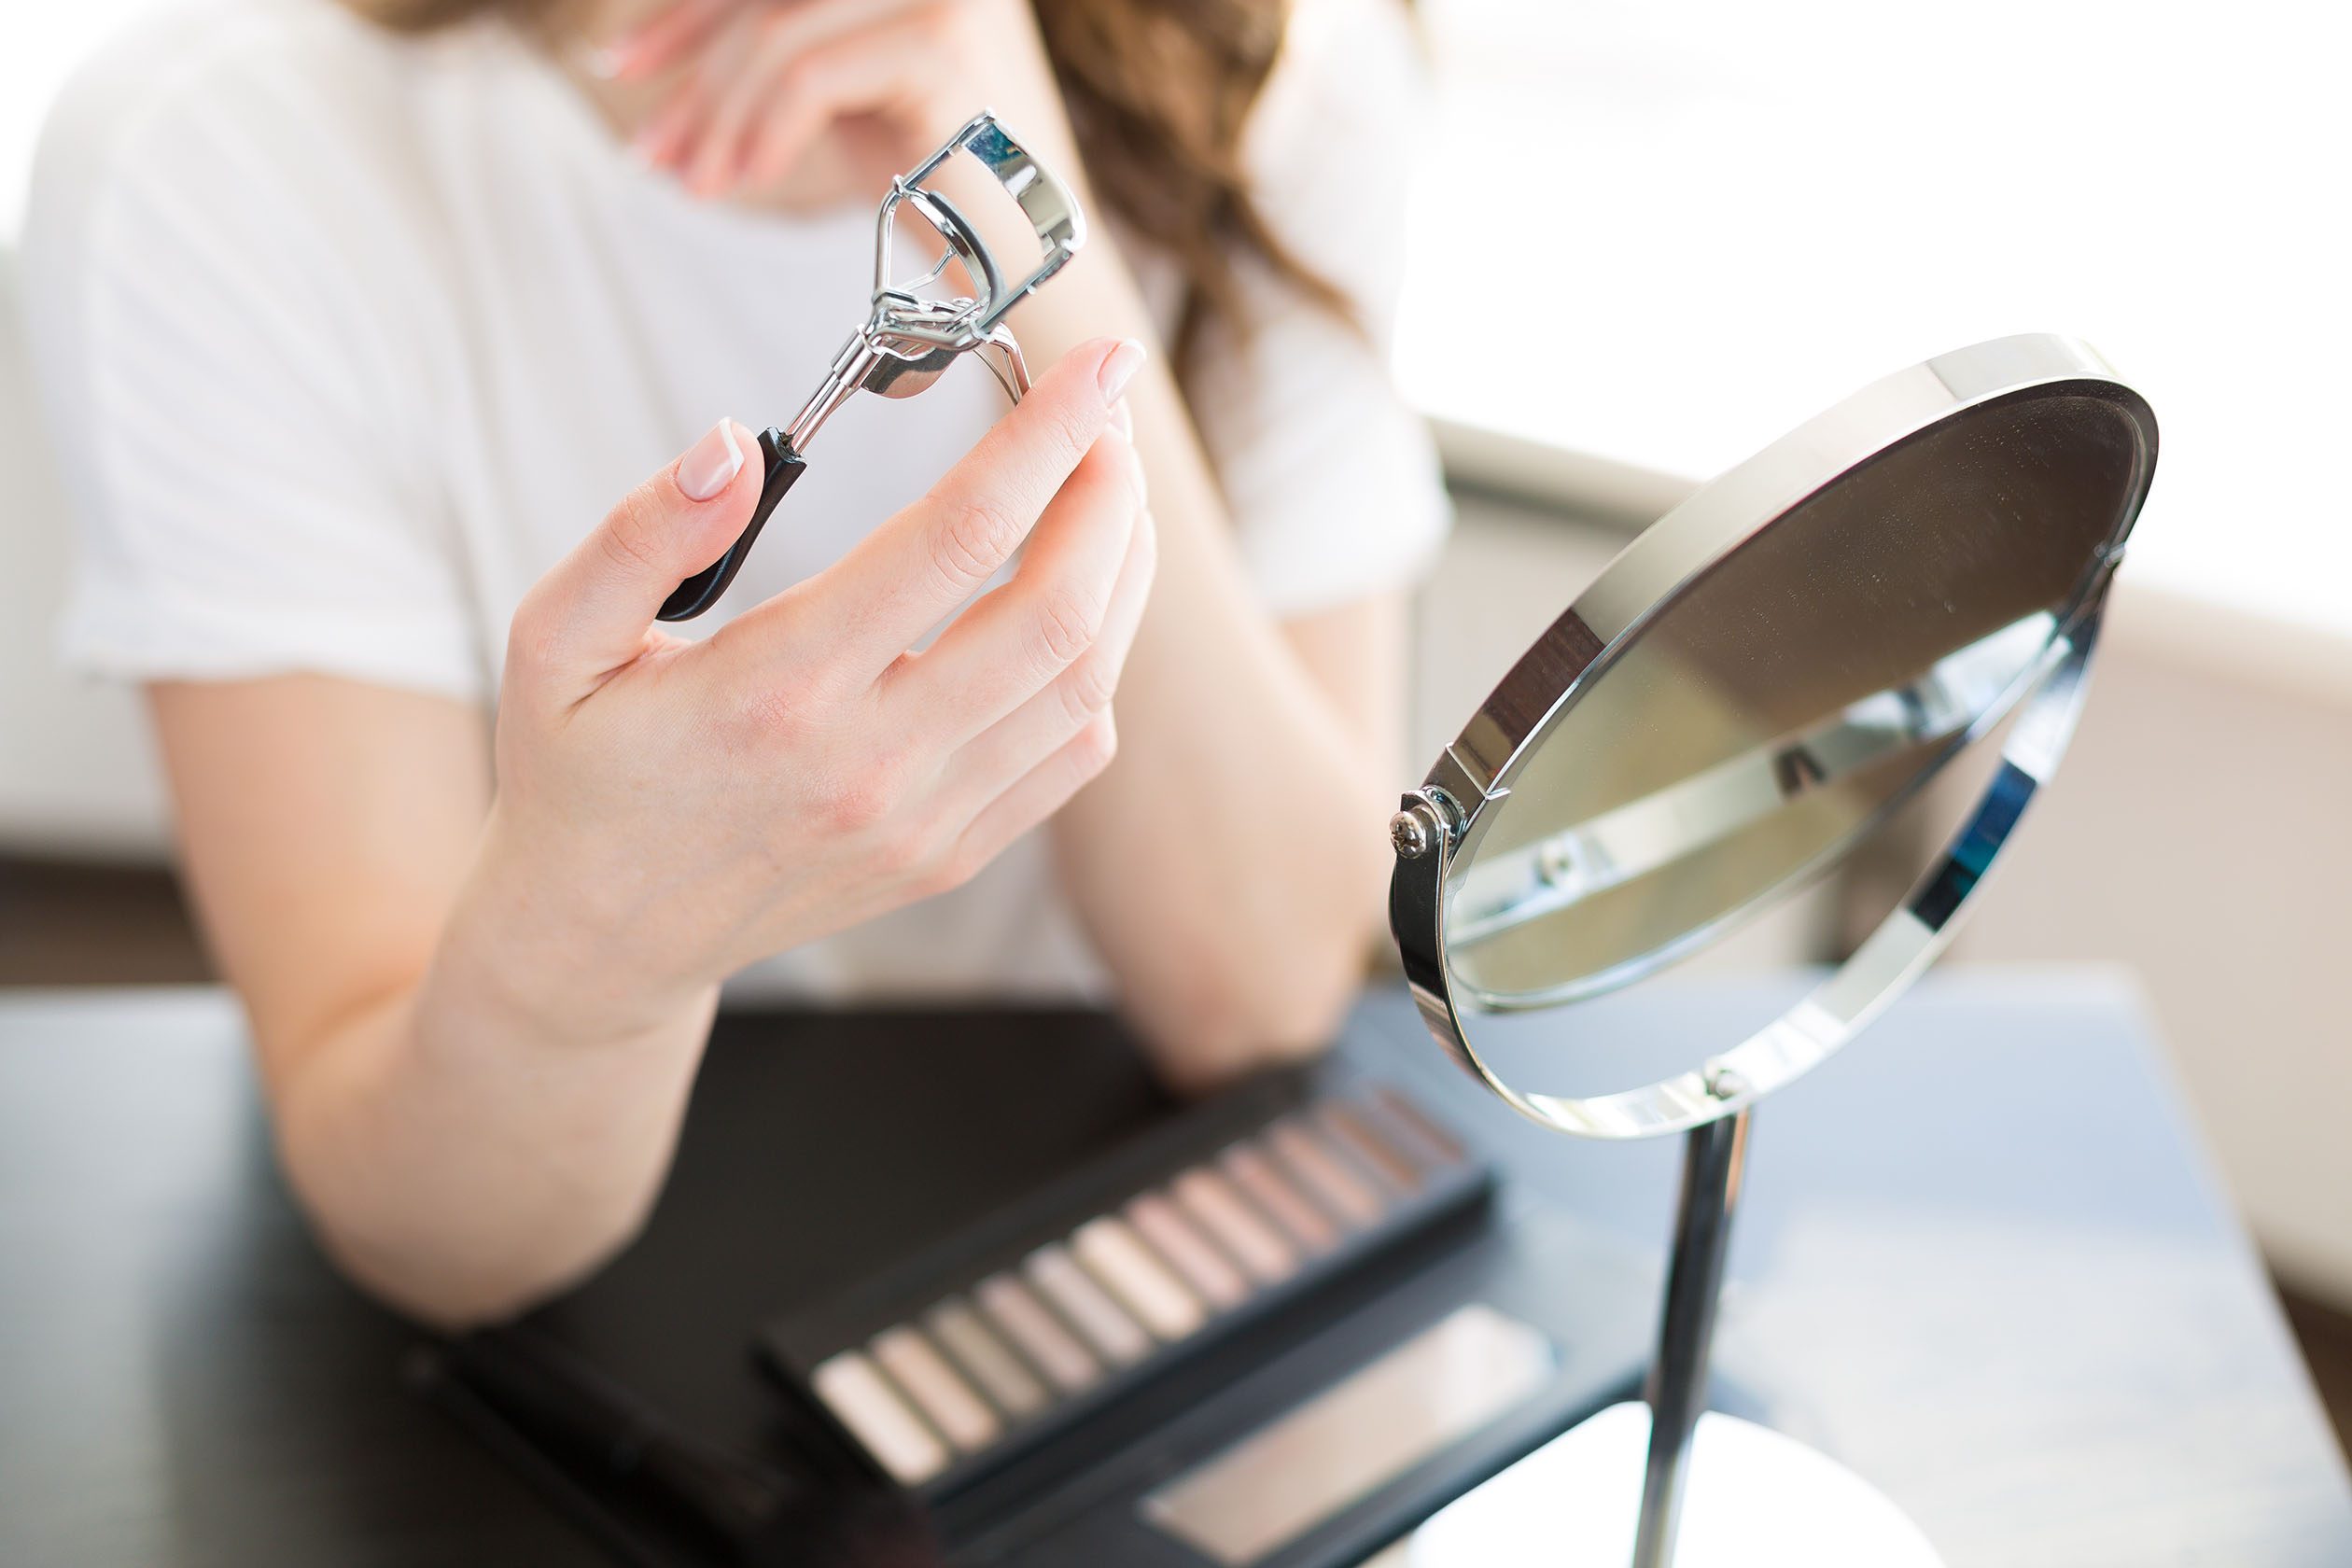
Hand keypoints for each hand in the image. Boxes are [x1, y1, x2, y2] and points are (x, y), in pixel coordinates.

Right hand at [458, 338, 1151, 1036]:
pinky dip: (1102, 664)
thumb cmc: (582, 771)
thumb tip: (732, 446)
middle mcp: (869, 763)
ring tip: (1110, 490)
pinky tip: (1083, 601)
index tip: (1097, 363)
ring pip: (1085, 685)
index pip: (956, 537)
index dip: (1047, 436)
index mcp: (778, 689)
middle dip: (1109, 493)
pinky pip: (1071, 755)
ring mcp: (922, 821)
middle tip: (1109, 418)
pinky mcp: (949, 855)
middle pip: (1056, 612)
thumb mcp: (554, 639)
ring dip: (1123, 572)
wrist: (600, 936)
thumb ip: (640, 536)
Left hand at [597, 0, 1073, 205]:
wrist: (1033, 268)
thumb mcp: (848, 99)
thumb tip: (665, 50)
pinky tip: (748, 179)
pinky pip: (808, 77)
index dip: (686, 14)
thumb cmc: (946, 195)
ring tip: (699, 184)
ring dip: (717, 115)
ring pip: (776, 34)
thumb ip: (785, 53)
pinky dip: (763, 130)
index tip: (625, 64)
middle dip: (690, 72)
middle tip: (653, 150)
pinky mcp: (939, 42)